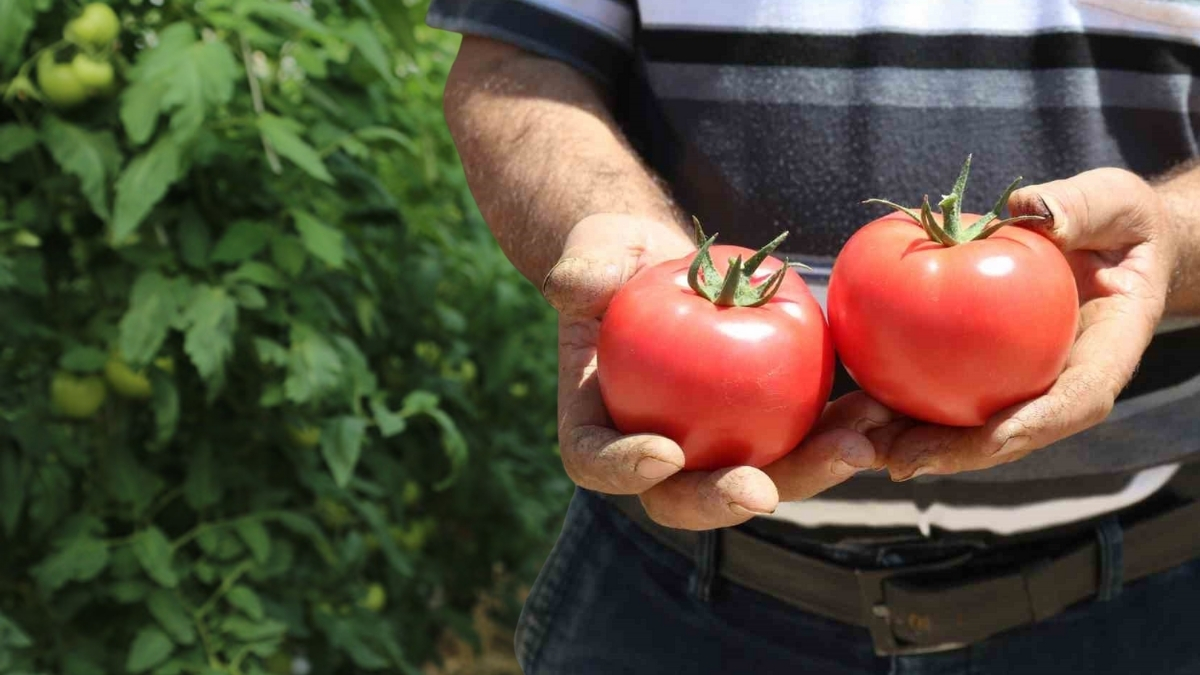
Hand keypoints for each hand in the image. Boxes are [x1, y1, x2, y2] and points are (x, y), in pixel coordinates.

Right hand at [547, 213, 894, 529]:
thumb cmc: (618, 260)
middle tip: (761, 489)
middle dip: (725, 499)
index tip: (664, 453)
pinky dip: (842, 428)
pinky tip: (881, 409)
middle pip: (685, 495)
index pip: (597, 461)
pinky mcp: (767, 427)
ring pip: (761, 477)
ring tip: (858, 444)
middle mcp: (655, 453)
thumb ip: (584, 269)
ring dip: (809, 470)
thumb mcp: (595, 253)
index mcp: (597, 424)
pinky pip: (803, 437)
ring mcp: (715, 447)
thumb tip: (575, 285)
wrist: (665, 266)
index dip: (625, 470)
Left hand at [883, 168, 1179, 479]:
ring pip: (966, 426)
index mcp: (1105, 350)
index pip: (1078, 399)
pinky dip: (899, 405)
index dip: (1036, 423)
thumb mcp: (1111, 202)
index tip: (995, 436)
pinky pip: (940, 392)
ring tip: (859, 449)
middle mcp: (1060, 380)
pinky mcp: (983, 371)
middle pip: (1009, 432)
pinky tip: (853, 412)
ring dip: (912, 442)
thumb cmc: (1113, 219)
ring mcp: (1019, 381)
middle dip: (954, 452)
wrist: (1103, 237)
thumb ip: (1080, 208)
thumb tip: (1034, 212)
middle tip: (899, 460)